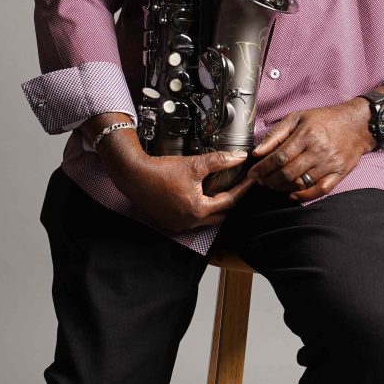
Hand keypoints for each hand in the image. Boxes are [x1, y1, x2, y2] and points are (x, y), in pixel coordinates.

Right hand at [99, 139, 258, 231]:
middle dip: (231, 201)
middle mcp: (190, 223)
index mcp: (198, 210)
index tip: (250, 181)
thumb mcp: (194, 164)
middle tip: (239, 187)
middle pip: (220, 215)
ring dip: (215, 208)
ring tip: (222, 193)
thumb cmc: (160, 170)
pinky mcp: (169, 224)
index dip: (242, 189)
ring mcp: (179, 226)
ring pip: (206, 220)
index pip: (229, 201)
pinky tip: (201, 200)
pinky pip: (192, 221)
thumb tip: (239, 157)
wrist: (133, 175)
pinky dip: (200, 212)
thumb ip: (219, 161)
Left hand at [245, 100, 372, 201]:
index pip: (279, 157)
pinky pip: (320, 190)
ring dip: (283, 188)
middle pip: (288, 173)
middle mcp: (318, 151)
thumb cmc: (324, 119)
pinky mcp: (340, 173)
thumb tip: (257, 152)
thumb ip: (276, 134)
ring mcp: (330, 164)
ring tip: (274, 185)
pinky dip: (304, 196)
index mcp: (307, 135)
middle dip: (270, 180)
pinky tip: (293, 194)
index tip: (253, 173)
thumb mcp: (297, 118)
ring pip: (301, 183)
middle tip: (262, 181)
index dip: (263, 168)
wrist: (357, 124)